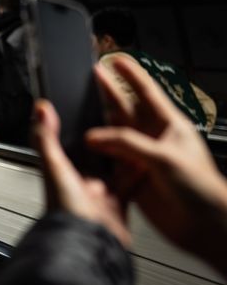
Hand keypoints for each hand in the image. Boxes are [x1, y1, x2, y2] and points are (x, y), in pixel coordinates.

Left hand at [32, 99, 129, 246]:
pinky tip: (149, 160)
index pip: (71, 141)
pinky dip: (140, 173)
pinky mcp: (118, 204)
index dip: (81, 126)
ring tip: (139, 133)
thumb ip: (47, 137)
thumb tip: (41, 108)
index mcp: (62, 170)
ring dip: (127, 152)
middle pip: (98, 152)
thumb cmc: (65, 210)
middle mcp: (81, 180)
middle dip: (109, 138)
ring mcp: (100, 192)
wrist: (87, 243)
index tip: (91, 107)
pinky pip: (131, 184)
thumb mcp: (54, 166)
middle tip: (123, 117)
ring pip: (116, 165)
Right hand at [85, 58, 226, 271]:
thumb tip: (94, 136)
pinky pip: (110, 162)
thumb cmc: (200, 188)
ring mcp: (143, 158)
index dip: (132, 74)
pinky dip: (97, 156)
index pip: (148, 92)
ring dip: (98, 126)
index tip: (117, 59)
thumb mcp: (163, 158)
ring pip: (114, 136)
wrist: (205, 226)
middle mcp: (154, 139)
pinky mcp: (133, 179)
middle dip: (109, 93)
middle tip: (93, 76)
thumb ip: (127, 144)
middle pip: (127, 109)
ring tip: (79, 112)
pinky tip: (83, 149)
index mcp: (170, 125)